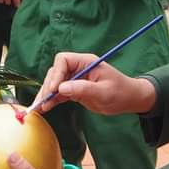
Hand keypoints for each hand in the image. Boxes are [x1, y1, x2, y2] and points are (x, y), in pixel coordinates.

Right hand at [33, 52, 155, 115]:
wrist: (130, 100)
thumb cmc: (120, 92)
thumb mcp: (103, 92)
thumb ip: (83, 89)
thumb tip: (61, 89)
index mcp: (86, 62)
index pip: (63, 60)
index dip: (56, 73)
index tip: (55, 89)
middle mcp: (78, 68)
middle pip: (56, 72)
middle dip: (48, 86)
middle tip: (44, 101)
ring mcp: (75, 79)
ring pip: (55, 83)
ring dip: (46, 94)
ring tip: (38, 108)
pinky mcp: (75, 90)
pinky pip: (60, 93)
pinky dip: (52, 100)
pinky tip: (45, 108)